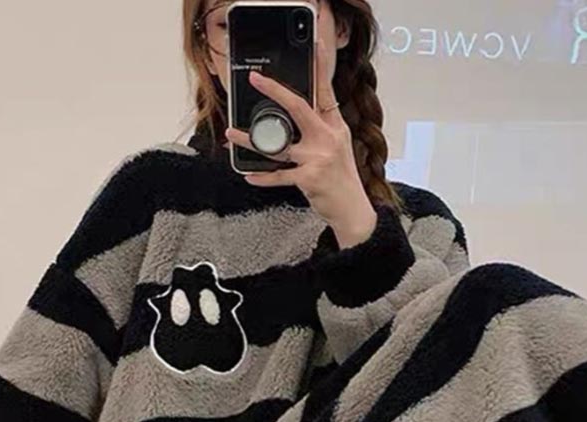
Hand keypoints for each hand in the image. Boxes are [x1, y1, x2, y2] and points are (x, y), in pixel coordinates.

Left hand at [224, 37, 377, 247]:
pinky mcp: (309, 178)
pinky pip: (278, 175)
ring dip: (252, 139)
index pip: (326, 93)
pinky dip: (263, 177)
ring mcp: (318, 158)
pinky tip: (249, 175)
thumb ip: (320, 130)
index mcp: (335, 128)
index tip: (314, 46)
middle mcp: (327, 139)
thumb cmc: (342, 180)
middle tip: (257, 80)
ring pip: (278, 144)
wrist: (352, 210)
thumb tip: (297, 115)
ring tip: (233, 134)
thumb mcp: (338, 149)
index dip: (319, 69)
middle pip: (298, 107)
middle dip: (275, 91)